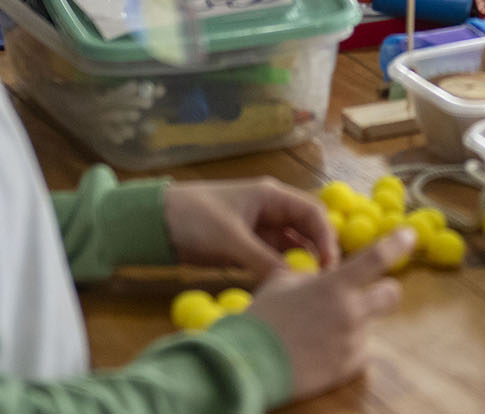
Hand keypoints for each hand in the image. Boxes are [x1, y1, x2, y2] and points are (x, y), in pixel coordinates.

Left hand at [161, 178, 338, 277]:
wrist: (154, 221)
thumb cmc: (194, 218)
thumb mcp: (230, 240)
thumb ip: (263, 260)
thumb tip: (293, 282)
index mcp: (271, 196)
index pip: (312, 213)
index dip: (326, 238)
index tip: (330, 266)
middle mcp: (270, 210)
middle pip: (306, 230)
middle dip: (317, 253)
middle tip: (321, 281)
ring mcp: (258, 229)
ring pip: (290, 247)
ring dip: (298, 264)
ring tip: (304, 288)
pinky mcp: (245, 246)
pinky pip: (272, 258)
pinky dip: (279, 271)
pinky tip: (283, 287)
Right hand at [248, 230, 411, 400]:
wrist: (250, 364)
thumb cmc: (262, 318)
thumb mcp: (282, 283)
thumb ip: (309, 274)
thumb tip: (320, 272)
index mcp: (335, 285)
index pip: (377, 257)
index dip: (397, 243)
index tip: (409, 235)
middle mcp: (351, 312)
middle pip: (391, 293)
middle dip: (382, 290)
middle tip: (363, 294)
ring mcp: (353, 341)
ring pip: (370, 325)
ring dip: (354, 323)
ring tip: (322, 331)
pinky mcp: (349, 368)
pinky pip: (358, 352)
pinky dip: (345, 349)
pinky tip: (321, 350)